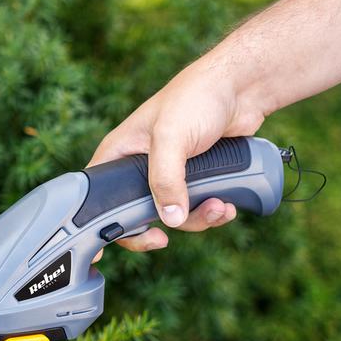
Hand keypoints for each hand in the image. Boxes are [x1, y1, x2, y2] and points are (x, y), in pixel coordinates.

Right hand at [87, 62, 264, 259]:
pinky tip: (229, 204)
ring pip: (173, 216)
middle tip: (164, 239)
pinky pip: (198, 208)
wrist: (242, 88)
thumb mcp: (171, 137)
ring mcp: (170, 175)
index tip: (103, 252)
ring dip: (198, 219)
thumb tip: (168, 220)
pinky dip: (214, 212)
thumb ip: (165, 180)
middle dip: (159, 226)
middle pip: (137, 214)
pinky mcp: (197, 179)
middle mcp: (139, 168)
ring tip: (220, 208)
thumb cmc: (196, 98)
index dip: (100, 224)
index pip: (99, 197)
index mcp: (119, 154)